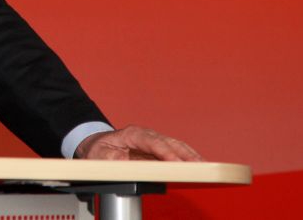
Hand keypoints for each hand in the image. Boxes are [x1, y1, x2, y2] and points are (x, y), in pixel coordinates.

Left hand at [75, 125, 201, 161]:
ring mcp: (154, 142)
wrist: (98, 145)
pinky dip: (188, 159)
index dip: (165, 152)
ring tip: (205, 167)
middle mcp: (146, 135)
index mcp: (132, 134)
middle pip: (169, 143)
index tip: (175, 162)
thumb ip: (112, 159)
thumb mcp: (99, 155)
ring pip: (176, 147)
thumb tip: (126, 162)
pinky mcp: (158, 151)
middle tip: (199, 166)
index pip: (153, 141)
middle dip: (185, 154)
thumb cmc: (99, 150)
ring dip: (191, 156)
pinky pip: (176, 153)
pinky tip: (198, 166)